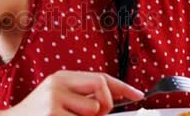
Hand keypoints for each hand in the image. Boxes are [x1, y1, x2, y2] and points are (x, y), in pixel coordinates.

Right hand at [8, 71, 143, 115]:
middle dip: (107, 104)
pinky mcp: (52, 114)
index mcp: (62, 77)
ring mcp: (54, 99)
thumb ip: (81, 96)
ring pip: (93, 110)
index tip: (138, 94)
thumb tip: (112, 100)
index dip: (122, 86)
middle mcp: (58, 83)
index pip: (100, 76)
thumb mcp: (58, 99)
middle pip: (101, 85)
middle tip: (99, 115)